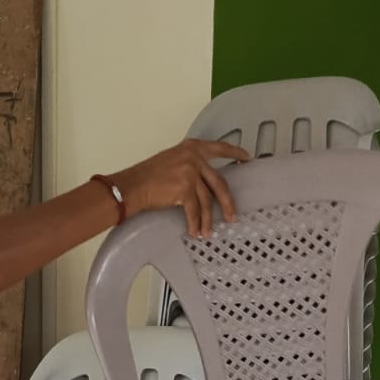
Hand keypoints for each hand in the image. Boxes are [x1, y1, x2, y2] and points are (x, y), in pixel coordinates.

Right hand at [116, 138, 250, 237]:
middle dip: (227, 203)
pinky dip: (195, 223)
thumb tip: (202, 181)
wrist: (132, 185)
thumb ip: (188, 164)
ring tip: (207, 232)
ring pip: (207, 201)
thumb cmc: (145, 175)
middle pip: (219, 183)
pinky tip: (195, 232)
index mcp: (192, 147)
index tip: (247, 158)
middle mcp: (194, 158)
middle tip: (232, 215)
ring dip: (207, 220)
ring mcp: (190, 173)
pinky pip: (194, 210)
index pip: (220, 148)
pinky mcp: (184, 189)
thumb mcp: (171, 159)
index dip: (236, 153)